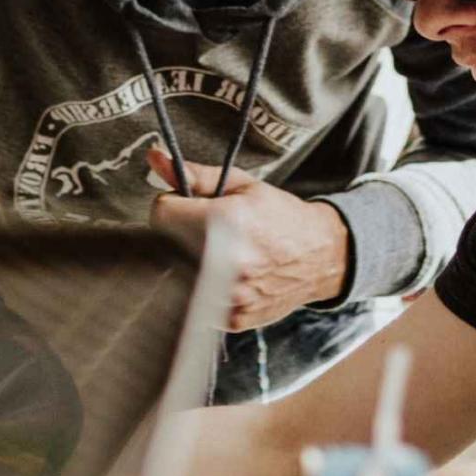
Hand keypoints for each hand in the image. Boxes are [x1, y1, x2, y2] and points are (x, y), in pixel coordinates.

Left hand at [144, 151, 349, 331]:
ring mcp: (229, 295)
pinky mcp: (232, 318)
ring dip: (191, 263)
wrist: (320, 255)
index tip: (188, 208)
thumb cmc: (281, 217)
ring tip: (220, 254)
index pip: (160, 213)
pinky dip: (206, 288)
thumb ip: (194, 175)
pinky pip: (197, 301)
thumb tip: (155, 158)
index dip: (173, 206)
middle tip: (208, 231)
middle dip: (180, 235)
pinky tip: (229, 277)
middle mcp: (224, 262)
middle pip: (166, 246)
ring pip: (178, 276)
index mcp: (224, 222)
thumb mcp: (242, 185)